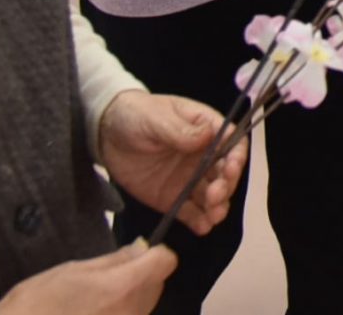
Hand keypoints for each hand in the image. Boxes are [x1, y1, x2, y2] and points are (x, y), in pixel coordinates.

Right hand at [0, 242, 175, 313]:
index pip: (164, 262)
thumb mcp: (72, 270)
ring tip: (96, 299)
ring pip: (145, 305)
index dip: (154, 254)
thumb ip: (113, 260)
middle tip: (108, 276)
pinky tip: (94, 313)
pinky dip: (120, 312)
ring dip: (131, 296)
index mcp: (121, 287)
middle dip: (141, 274)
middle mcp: (131, 312)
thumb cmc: (38, 304)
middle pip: (156, 284)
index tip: (138, 254)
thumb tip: (141, 247)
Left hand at [98, 91, 245, 237]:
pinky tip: (202, 227)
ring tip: (213, 216)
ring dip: (217, 206)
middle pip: (225, 173)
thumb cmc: (137, 115)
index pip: (232, 143)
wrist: (106, 134)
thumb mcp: (156, 118)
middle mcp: (203, 156)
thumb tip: (207, 135)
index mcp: (206, 129)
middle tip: (215, 196)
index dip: (236, 156)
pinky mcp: (173, 197)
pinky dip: (199, 220)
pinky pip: (190, 212)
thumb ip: (180, 129)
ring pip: (212, 195)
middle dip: (226, 186)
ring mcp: (189, 179)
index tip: (230, 168)